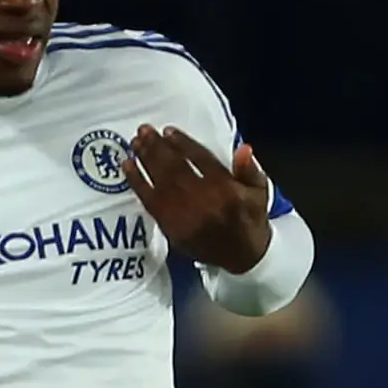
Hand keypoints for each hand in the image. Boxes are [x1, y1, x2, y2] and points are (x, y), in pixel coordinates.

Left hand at [124, 127, 275, 275]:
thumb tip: (243, 148)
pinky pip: (150, 202)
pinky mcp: (171, 228)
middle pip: (175, 169)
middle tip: (144, 131)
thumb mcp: (259, 191)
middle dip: (157, 148)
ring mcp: (184, 217)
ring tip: (135, 142)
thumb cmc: (249, 217)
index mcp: (226, 191)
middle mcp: (203, 203)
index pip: (201, 160)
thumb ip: (251, 169)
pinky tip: (128, 166)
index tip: (169, 131)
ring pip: (160, 182)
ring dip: (145, 160)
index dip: (183, 144)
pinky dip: (137, 182)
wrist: (241, 257)